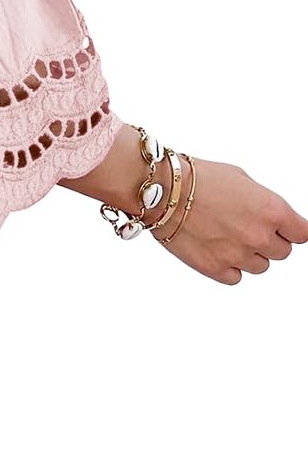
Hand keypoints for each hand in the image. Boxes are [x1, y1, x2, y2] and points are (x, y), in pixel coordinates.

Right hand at [150, 156, 306, 284]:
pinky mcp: (215, 269)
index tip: (287, 230)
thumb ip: (263, 202)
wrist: (162, 190)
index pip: (302, 233)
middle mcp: (259, 235)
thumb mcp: (241, 179)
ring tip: (227, 236)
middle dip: (268, 241)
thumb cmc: (197, 178)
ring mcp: (237, 255)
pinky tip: (216, 248)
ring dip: (249, 254)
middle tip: (247, 227)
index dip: (292, 230)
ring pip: (260, 267)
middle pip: (282, 252)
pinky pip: (236, 277)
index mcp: (271, 210)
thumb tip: (269, 217)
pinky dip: (229, 266)